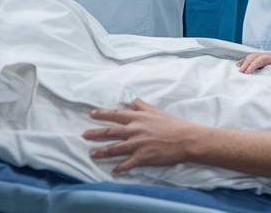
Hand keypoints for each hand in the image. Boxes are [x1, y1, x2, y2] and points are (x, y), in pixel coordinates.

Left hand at [84, 98, 203, 172]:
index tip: (91, 114)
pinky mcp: (144, 156)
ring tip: (92, 154)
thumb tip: (133, 100)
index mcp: (138, 118)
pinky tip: (114, 171)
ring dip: (102, 151)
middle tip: (84, 135)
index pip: (116, 115)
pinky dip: (120, 168)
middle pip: (111, 132)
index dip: (103, 114)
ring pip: (116, 148)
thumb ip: (142, 107)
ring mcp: (139, 144)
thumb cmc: (173, 125)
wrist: (186, 139)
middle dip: (96, 133)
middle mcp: (136, 130)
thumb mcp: (157, 112)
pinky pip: (128, 163)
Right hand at [236, 52, 270, 76]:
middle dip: (247, 63)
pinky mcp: (268, 60)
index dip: (254, 65)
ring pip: (254, 56)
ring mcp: (269, 56)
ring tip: (238, 68)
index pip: (262, 58)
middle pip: (256, 56)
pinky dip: (247, 61)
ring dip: (245, 61)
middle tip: (240, 73)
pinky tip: (241, 64)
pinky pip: (255, 58)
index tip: (247, 73)